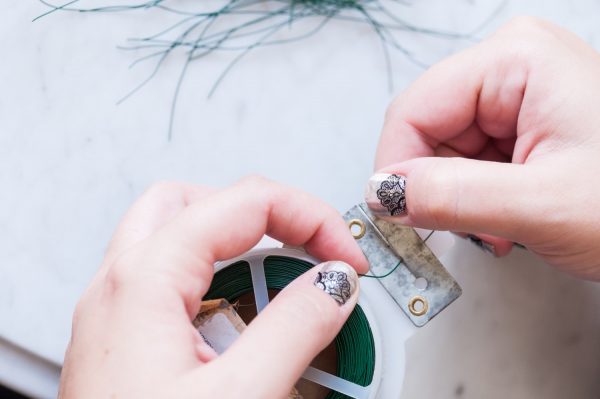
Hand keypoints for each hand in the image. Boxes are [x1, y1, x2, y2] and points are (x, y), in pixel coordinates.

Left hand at [59, 177, 367, 398]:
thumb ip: (295, 328)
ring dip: (239, 253)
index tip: (346, 257)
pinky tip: (244, 330)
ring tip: (278, 294)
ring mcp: (119, 311)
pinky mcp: (128, 340)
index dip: (309, 217)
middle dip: (262, 217)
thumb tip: (333, 283)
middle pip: (198, 203)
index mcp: (143, 280)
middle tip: (306, 249)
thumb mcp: (240, 396)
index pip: (243, 201)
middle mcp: (121, 285)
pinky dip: (219, 289)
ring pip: (182, 238)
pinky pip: (177, 286)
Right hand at [366, 17, 599, 280]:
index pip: (414, 109)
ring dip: (459, 197)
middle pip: (427, 129)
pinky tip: (508, 214)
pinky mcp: (523, 122)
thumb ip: (452, 196)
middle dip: (436, 186)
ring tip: (501, 224)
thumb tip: (382, 191)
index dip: (396, 166)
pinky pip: (469, 159)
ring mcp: (519, 95)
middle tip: (466, 227)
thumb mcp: (541, 205)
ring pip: (444, 150)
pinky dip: (478, 196)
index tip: (394, 214)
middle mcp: (513, 67)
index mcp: (517, 59)